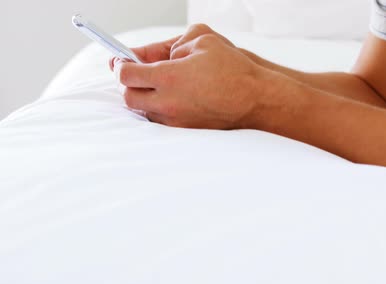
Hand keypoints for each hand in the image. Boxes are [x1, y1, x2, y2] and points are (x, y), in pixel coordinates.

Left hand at [112, 32, 264, 129]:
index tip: (122, 62)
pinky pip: (162, 122)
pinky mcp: (186, 131)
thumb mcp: (202, 41)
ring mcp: (176, 120)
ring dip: (145, 99)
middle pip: (128, 97)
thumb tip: (159, 57)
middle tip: (138, 75)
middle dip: (129, 85)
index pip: (125, 74)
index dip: (120, 65)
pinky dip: (160, 111)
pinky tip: (174, 100)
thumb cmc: (232, 68)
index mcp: (168, 77)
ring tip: (159, 88)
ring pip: (144, 112)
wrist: (256, 100)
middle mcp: (168, 102)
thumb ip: (173, 46)